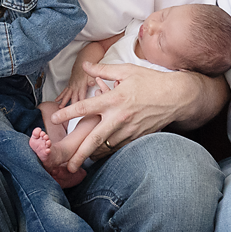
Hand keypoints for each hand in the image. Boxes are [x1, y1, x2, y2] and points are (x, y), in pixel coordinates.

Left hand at [51, 61, 191, 173]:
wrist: (176, 97)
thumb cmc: (151, 81)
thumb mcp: (126, 71)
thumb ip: (103, 70)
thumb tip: (85, 66)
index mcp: (115, 99)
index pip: (86, 108)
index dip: (68, 113)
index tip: (54, 119)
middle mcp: (120, 117)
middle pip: (94, 139)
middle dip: (79, 154)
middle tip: (67, 165)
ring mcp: (129, 130)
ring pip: (106, 147)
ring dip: (92, 156)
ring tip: (79, 162)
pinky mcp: (137, 137)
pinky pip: (119, 147)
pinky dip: (108, 152)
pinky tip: (99, 155)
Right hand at [57, 64, 95, 106]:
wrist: (81, 66)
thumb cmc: (87, 72)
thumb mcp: (91, 76)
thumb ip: (91, 81)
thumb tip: (92, 83)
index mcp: (82, 86)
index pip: (81, 96)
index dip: (80, 103)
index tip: (79, 110)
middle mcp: (75, 87)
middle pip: (73, 98)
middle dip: (70, 105)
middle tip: (67, 112)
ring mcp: (71, 87)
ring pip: (67, 95)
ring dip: (63, 101)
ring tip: (60, 107)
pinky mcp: (69, 86)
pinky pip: (64, 91)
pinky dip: (59, 96)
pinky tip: (56, 100)